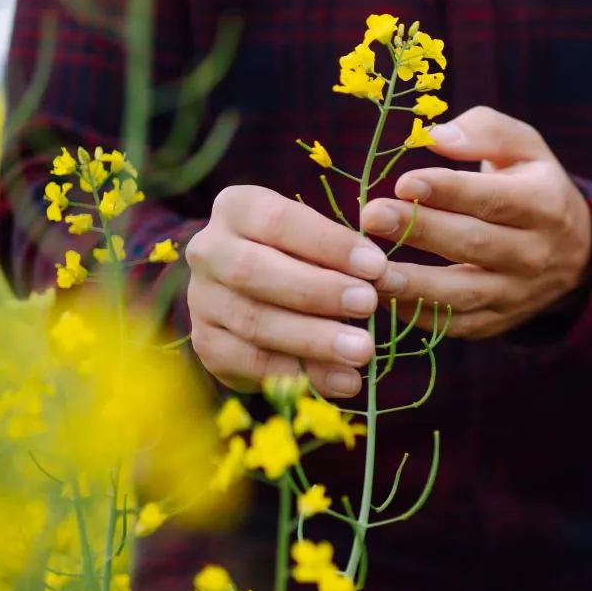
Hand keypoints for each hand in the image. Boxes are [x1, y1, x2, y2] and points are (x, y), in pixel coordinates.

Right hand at [184, 185, 386, 398]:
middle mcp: (208, 250)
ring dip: (313, 339)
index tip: (376, 266)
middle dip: (318, 291)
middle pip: (255, 271)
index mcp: (237, 209)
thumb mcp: (320, 245)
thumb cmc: (297, 257)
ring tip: (362, 352)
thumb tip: (391, 281)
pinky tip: (342, 381)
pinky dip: (300, 375)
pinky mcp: (206, 343)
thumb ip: (348, 260)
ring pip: (254, 321)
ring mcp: (201, 299)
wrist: (246, 295)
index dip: (329, 244)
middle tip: (368, 305)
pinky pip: (251, 362)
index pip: (280, 220)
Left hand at [358, 106, 591, 338]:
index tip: (403, 182)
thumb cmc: (534, 185)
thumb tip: (435, 137)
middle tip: (371, 216)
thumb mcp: (525, 147)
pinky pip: (457, 324)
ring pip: (464, 293)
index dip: (447, 191)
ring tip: (371, 271)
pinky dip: (418, 315)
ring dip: (414, 285)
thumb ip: (484, 131)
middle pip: (474, 244)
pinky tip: (383, 297)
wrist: (576, 254)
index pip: (492, 198)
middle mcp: (535, 253)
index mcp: (544, 203)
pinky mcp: (500, 321)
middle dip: (420, 230)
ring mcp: (518, 293)